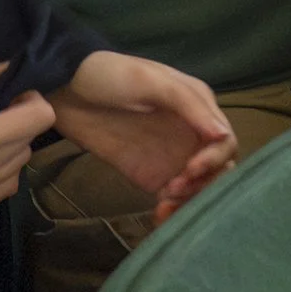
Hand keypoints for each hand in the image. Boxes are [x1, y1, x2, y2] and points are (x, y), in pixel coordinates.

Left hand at [48, 52, 235, 225]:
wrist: (65, 90)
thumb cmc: (109, 75)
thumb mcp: (148, 80)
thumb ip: (187, 105)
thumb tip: (223, 136)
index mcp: (198, 106)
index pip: (225, 141)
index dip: (214, 159)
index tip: (190, 169)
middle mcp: (191, 133)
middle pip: (218, 169)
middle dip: (204, 184)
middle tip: (174, 189)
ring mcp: (173, 157)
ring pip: (200, 188)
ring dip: (190, 201)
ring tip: (164, 206)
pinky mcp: (153, 175)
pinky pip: (175, 199)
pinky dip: (174, 211)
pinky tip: (159, 216)